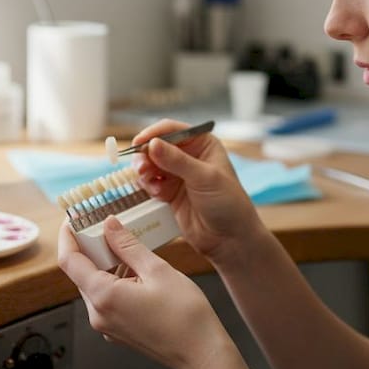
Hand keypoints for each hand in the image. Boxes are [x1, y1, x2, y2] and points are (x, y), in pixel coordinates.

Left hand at [57, 217, 230, 368]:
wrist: (201, 353)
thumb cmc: (185, 316)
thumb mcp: (157, 270)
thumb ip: (128, 245)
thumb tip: (109, 225)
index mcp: (104, 297)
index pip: (69, 261)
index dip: (68, 236)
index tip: (72, 220)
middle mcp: (99, 314)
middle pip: (80, 273)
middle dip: (89, 248)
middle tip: (106, 227)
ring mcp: (107, 326)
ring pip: (93, 286)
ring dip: (104, 265)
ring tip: (126, 248)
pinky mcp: (117, 331)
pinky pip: (105, 300)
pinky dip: (113, 281)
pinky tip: (134, 271)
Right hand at [131, 119, 262, 264]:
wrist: (229, 238)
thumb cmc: (228, 204)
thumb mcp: (204, 178)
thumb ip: (177, 161)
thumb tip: (152, 144)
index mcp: (202, 144)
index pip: (172, 130)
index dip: (153, 134)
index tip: (139, 142)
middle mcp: (188, 156)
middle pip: (156, 146)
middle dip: (146, 156)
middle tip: (142, 168)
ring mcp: (177, 175)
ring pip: (150, 164)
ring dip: (145, 172)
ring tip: (150, 182)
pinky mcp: (169, 192)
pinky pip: (150, 182)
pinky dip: (148, 185)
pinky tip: (157, 193)